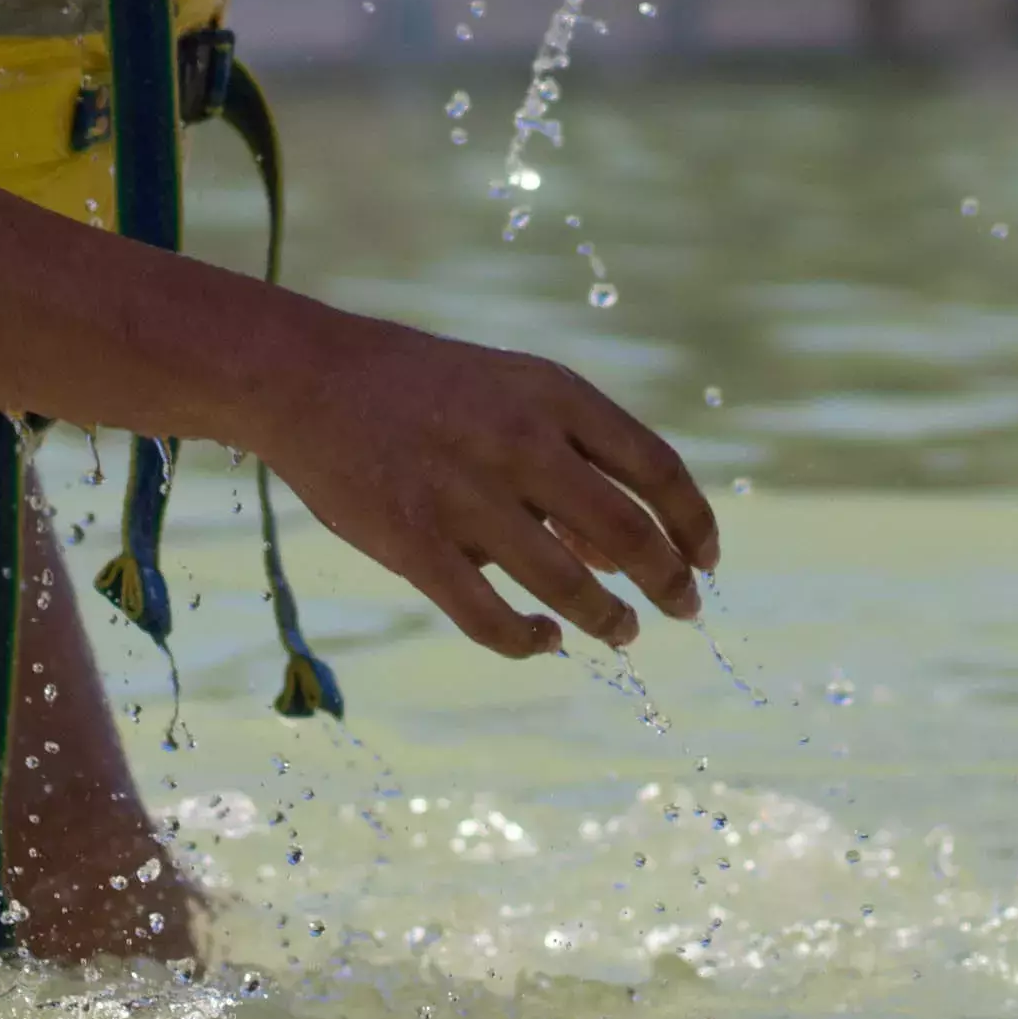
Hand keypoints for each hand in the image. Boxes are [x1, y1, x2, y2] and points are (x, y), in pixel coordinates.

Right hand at [259, 320, 718, 657]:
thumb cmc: (423, 389)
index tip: (708, 559)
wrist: (309, 378)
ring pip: (568, 584)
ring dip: (609, 619)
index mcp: (554, 395)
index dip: (694, 523)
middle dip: (669, 583)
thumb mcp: (511, 392)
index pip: (657, 469)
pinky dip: (528, 640)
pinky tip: (545, 641)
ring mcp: (466, 497)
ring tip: (623, 632)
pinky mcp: (415, 545)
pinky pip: (490, 618)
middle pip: (628, 533)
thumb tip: (624, 554)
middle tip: (684, 610)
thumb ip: (572, 459)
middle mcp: (521, 443)